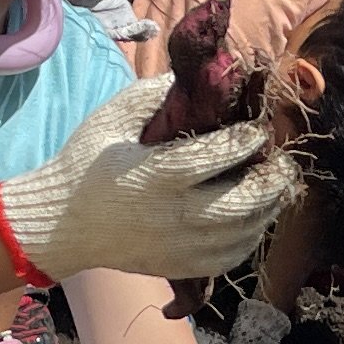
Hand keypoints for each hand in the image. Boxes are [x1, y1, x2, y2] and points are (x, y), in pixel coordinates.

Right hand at [0, 84, 289, 284]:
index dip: (249, 139)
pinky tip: (256, 218)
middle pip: (244, 202)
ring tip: (278, 187)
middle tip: (284, 161)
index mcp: (159, 174)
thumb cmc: (83, 165)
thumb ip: (152, 93)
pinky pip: (230, 258)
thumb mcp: (110, 119)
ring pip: (245, 233)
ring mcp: (181, 246)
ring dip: (269, 209)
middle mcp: (176, 214)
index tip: (260, 127)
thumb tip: (193, 76)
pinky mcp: (180, 266)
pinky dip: (252, 238)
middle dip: (274, 180)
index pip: (221, 154)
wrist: (58, 226)